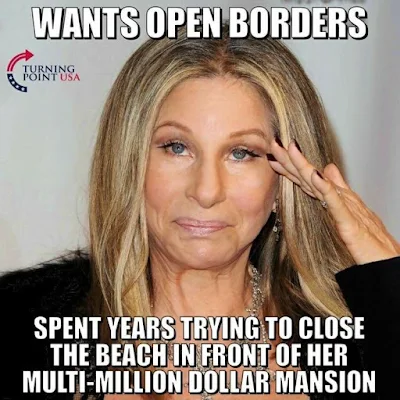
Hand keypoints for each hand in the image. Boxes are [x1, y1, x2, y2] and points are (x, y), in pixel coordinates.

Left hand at [267, 138, 399, 264]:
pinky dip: (325, 187)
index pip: (308, 178)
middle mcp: (339, 198)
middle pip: (310, 176)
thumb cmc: (370, 238)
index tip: (272, 154)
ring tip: (291, 149)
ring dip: (304, 165)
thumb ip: (337, 189)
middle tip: (274, 143)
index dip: (290, 166)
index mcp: (335, 197)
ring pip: (320, 183)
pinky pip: (336, 202)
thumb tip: (328, 169)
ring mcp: (345, 208)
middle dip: (290, 159)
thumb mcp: (348, 210)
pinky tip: (316, 175)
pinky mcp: (350, 222)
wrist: (386, 261)